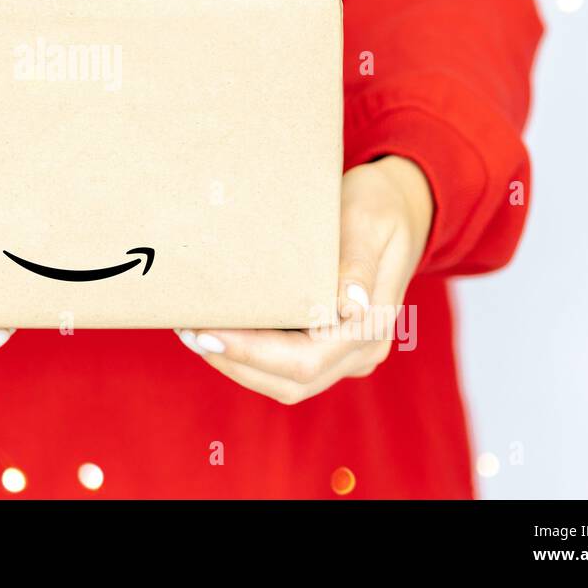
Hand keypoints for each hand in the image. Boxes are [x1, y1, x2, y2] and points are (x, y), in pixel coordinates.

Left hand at [176, 155, 433, 404]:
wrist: (399, 206)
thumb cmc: (379, 207)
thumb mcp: (369, 221)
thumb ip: (357, 262)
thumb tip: (350, 307)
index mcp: (372, 325)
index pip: (305, 360)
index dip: (253, 354)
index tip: (209, 332)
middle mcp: (361, 349)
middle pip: (291, 381)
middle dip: (234, 361)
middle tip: (188, 330)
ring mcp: (345, 353)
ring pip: (284, 381)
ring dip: (236, 362)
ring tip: (192, 330)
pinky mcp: (327, 343)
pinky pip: (283, 365)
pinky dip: (248, 354)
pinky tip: (216, 327)